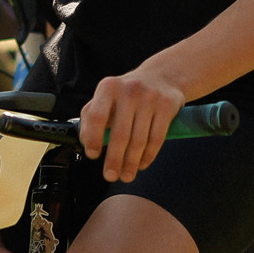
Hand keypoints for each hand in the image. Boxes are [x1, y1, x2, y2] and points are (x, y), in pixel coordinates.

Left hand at [79, 66, 186, 183]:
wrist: (162, 76)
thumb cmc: (128, 94)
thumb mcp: (106, 97)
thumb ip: (91, 117)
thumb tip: (86, 142)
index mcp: (108, 87)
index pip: (97, 115)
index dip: (93, 138)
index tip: (93, 155)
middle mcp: (129, 89)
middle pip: (120, 133)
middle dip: (114, 159)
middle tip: (110, 176)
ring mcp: (150, 97)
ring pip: (139, 139)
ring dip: (131, 163)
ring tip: (126, 176)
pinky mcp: (167, 105)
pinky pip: (157, 138)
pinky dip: (148, 156)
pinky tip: (142, 164)